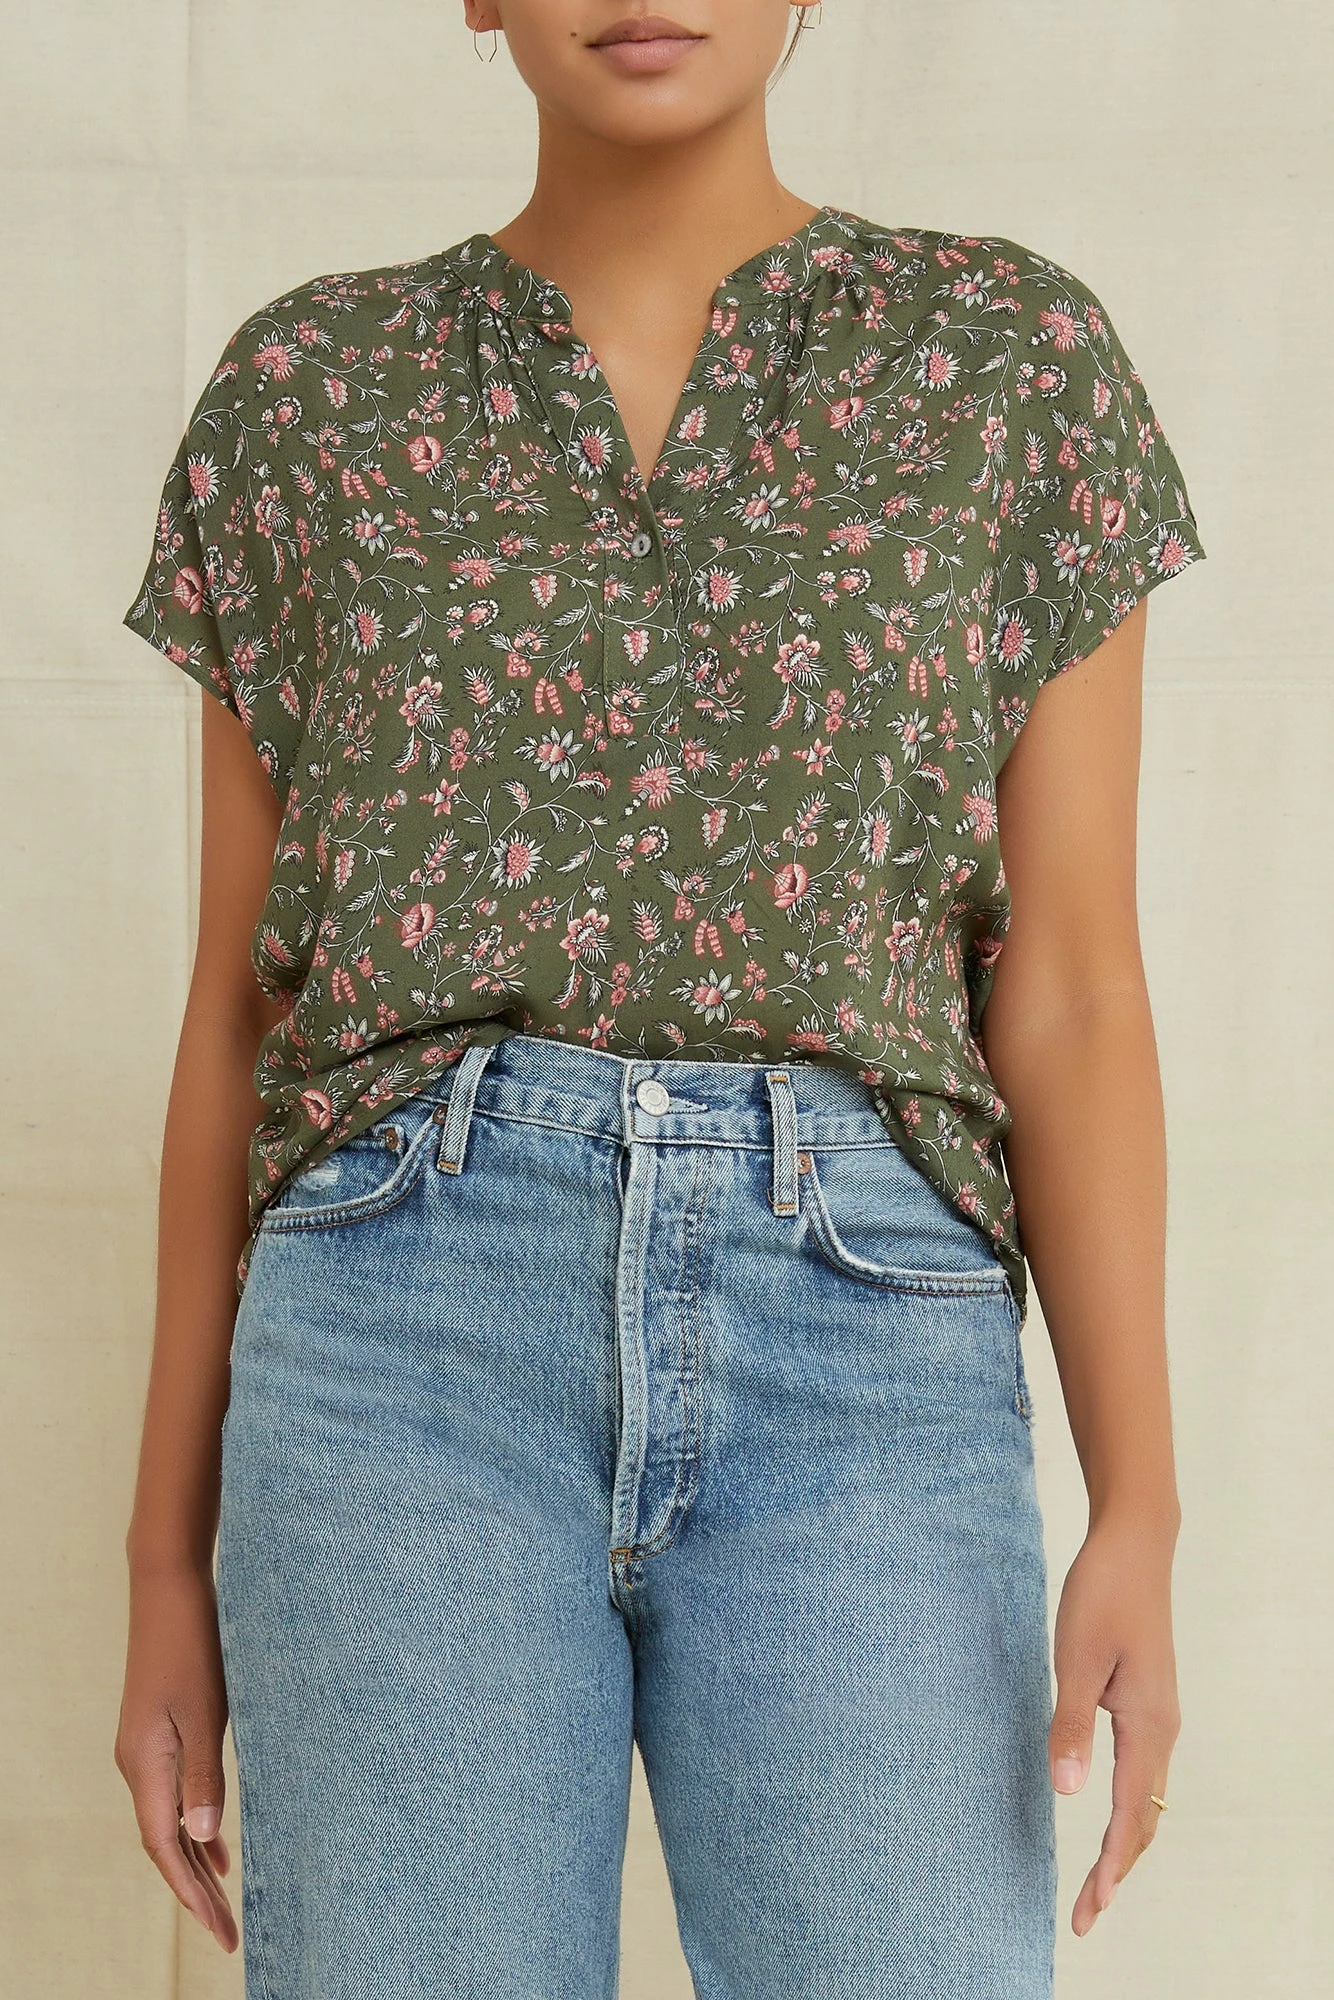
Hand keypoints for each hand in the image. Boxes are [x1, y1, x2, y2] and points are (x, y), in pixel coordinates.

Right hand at [114, 1562, 239, 1952]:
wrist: (170, 1591)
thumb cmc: (192, 1646)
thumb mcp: (205, 1711)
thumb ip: (204, 1774)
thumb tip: (204, 1836)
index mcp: (146, 1766)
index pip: (166, 1849)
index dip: (194, 1895)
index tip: (221, 1934)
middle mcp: (138, 1766)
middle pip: (164, 1846)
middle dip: (195, 1893)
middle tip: (226, 1937)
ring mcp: (145, 1750)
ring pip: (167, 1823)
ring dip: (195, 1862)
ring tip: (222, 1903)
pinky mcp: (158, 1734)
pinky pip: (173, 1796)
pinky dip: (195, 1825)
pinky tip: (217, 1842)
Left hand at [1048, 1511, 1179, 1935]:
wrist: (1134, 1544)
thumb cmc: (1102, 1594)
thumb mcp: (1077, 1657)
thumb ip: (1071, 1726)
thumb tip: (1066, 1792)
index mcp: (1147, 1725)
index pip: (1131, 1815)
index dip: (1110, 1867)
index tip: (1091, 1912)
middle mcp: (1162, 1728)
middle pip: (1147, 1819)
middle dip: (1118, 1869)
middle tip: (1086, 1915)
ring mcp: (1159, 1715)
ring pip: (1149, 1798)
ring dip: (1125, 1843)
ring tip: (1098, 1882)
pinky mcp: (1148, 1700)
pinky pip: (1145, 1772)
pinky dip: (1131, 1809)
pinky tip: (1112, 1816)